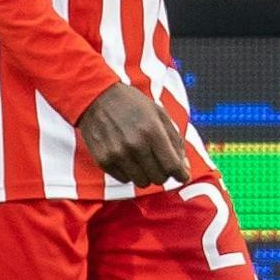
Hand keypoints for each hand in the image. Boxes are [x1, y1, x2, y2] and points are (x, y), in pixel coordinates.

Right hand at [76, 83, 190, 187]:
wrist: (95, 96)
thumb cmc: (131, 104)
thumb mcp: (159, 114)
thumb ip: (175, 140)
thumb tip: (184, 167)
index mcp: (152, 131)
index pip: (173, 166)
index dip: (181, 174)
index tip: (181, 174)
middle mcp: (135, 144)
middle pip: (159, 178)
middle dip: (163, 172)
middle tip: (157, 162)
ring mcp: (117, 153)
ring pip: (142, 182)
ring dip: (145, 174)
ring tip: (141, 160)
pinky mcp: (103, 159)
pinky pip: (124, 179)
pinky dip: (129, 173)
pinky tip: (126, 158)